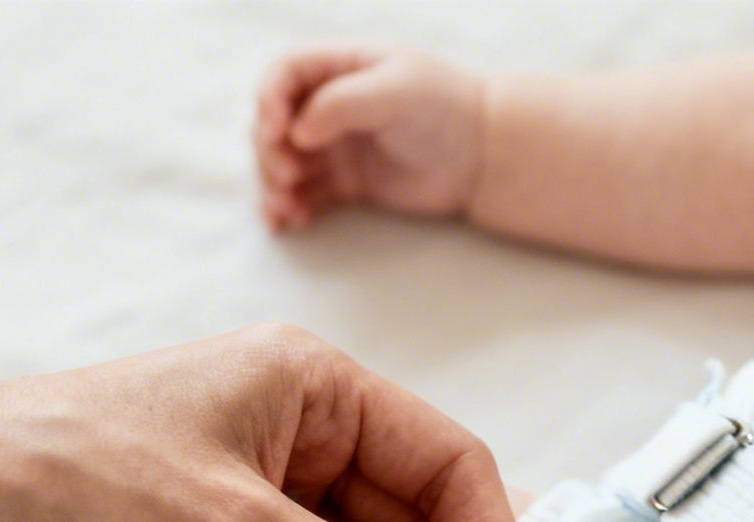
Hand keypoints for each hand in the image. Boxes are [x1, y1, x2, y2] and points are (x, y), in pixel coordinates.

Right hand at [256, 45, 486, 230]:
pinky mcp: (348, 183)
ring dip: (274, 184)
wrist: (485, 155)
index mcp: (339, 67)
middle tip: (287, 174)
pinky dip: (292, 207)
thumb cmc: (445, 108)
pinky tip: (289, 223)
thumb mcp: (396, 91)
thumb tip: (296, 131)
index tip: (277, 130)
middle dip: (269, 150)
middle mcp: (330, 104)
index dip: (269, 100)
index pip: (283, 75)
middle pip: (275, 123)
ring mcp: (336, 145)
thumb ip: (342, 104)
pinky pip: (307, 195)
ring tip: (284, 208)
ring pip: (285, 162)